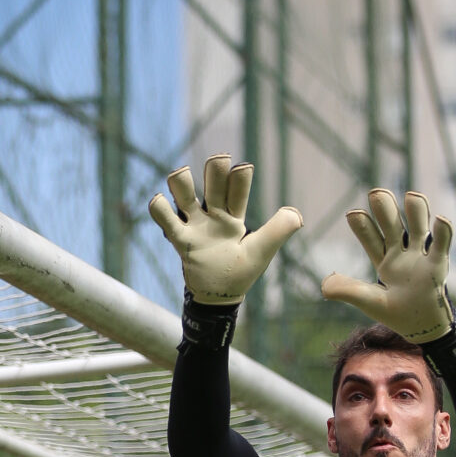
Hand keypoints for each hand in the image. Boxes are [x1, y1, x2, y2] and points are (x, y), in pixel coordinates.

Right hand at [148, 154, 302, 305]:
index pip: (238, 192)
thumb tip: (297, 215)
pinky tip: (158, 200)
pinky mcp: (181, 240)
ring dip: (181, 182)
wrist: (217, 297)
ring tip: (179, 173)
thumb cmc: (240, 272)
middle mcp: (214, 216)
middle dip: (215, 170)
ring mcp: (195, 225)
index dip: (240, 179)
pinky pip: (166, 221)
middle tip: (220, 159)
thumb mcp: (261, 252)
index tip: (243, 167)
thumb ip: (276, 232)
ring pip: (184, 195)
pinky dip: (159, 208)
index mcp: (235, 217)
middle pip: (212, 184)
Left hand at [321, 189, 453, 342]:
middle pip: (393, 227)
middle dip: (385, 210)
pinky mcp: (438, 266)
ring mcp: (421, 257)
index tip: (352, 213)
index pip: (371, 240)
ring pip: (418, 229)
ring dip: (416, 212)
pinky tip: (440, 218)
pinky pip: (441, 245)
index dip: (363, 227)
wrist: (423, 328)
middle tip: (376, 193)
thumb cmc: (396, 313)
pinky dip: (443, 232)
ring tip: (412, 196)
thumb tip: (324, 286)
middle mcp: (402, 254)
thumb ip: (349, 291)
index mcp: (384, 261)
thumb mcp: (369, 302)